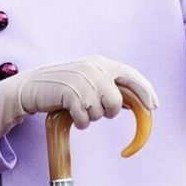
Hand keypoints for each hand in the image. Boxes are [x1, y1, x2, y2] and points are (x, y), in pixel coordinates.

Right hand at [0, 55, 157, 140]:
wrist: (31, 86)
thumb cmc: (65, 85)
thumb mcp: (90, 78)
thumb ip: (111, 85)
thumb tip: (136, 103)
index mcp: (103, 63)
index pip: (132, 76)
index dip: (146, 92)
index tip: (154, 106)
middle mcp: (95, 69)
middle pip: (117, 101)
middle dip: (110, 111)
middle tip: (98, 110)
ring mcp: (83, 81)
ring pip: (101, 112)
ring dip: (91, 117)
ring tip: (79, 108)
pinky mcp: (70, 95)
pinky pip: (85, 119)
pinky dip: (81, 122)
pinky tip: (72, 114)